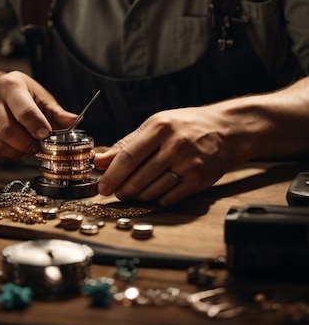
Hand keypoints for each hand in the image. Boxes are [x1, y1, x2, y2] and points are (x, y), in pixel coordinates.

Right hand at [0, 71, 76, 159]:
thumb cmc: (19, 94)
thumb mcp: (39, 96)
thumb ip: (56, 111)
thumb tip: (73, 120)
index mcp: (10, 85)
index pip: (24, 110)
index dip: (37, 126)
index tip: (45, 135)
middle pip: (7, 130)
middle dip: (26, 143)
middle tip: (36, 145)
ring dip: (16, 152)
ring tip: (25, 147)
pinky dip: (4, 155)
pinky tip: (12, 147)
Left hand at [94, 105, 242, 205]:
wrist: (226, 130)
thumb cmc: (186, 125)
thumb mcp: (156, 126)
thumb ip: (126, 144)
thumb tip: (99, 160)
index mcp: (160, 127)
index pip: (128, 156)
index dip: (111, 174)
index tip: (102, 187)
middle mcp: (175, 145)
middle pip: (138, 177)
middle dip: (123, 189)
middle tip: (117, 191)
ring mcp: (189, 164)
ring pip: (152, 191)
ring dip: (139, 195)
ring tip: (136, 190)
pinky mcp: (199, 180)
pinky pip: (169, 198)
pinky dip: (158, 199)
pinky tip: (156, 190)